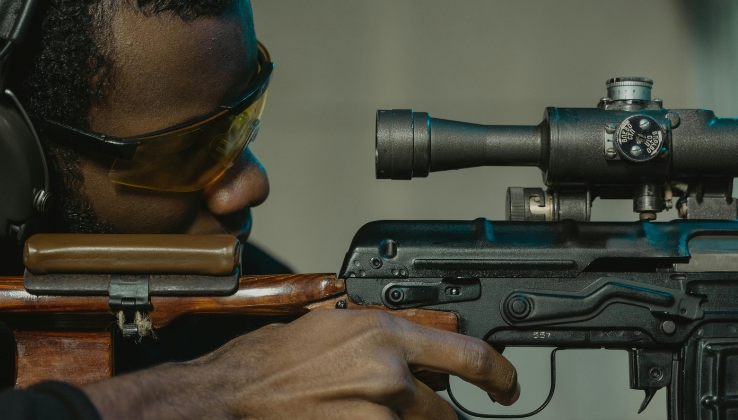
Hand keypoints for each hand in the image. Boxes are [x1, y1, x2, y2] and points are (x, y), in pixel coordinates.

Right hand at [83, 309, 519, 418]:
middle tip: (396, 411)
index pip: (469, 355)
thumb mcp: (328, 327)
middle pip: (444, 411)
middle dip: (429, 417)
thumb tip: (410, 346)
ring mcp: (380, 416)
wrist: (230, 398)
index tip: (506, 385)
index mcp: (384, 334)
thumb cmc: (267, 362)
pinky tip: (345, 417)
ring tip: (355, 410)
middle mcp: (391, 375)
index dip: (499, 374)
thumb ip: (377, 335)